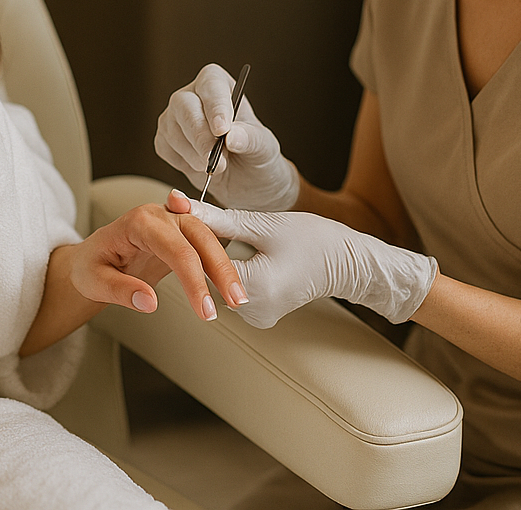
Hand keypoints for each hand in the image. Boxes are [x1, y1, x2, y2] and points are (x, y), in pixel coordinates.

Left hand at [68, 197, 250, 317]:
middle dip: (221, 270)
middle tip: (236, 302)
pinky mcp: (180, 234)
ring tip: (239, 298)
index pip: (176, 250)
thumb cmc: (90, 266)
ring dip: (226, 266)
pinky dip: (221, 261)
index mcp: (138, 223)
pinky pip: (206, 242)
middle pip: (200, 237)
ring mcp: (172, 221)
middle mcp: (159, 216)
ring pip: (209, 237)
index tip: (206, 310)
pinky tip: (231, 283)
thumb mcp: (93, 281)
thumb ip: (120, 290)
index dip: (194, 281)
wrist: (91, 258)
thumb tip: (149, 302)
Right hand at [155, 64, 299, 210]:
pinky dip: (185, 163)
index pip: (211, 85)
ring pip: (173, 130)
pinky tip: (201, 166)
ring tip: (219, 167)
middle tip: (215, 160)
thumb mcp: (263, 146)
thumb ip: (250, 138)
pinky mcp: (164, 139)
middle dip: (200, 136)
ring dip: (195, 154)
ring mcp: (174, 117)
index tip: (222, 130)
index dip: (215, 106)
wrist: (244, 178)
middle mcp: (192, 95)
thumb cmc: (254, 152)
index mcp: (218, 85)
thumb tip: (232, 137)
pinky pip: (166, 149)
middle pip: (185, 105)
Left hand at [167, 191, 436, 328]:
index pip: (200, 263)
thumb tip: (177, 204)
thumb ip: (217, 218)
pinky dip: (226, 269)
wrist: (346, 263)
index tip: (173, 215)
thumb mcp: (262, 223)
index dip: (185, 236)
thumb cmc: (312, 238)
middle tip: (184, 219)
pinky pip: (230, 290)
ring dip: (210, 259)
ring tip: (204, 232)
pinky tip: (228, 250)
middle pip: (206, 275)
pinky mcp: (258, 316)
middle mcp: (252, 310)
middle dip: (196, 247)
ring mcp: (255, 317)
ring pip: (216, 282)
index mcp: (254, 287)